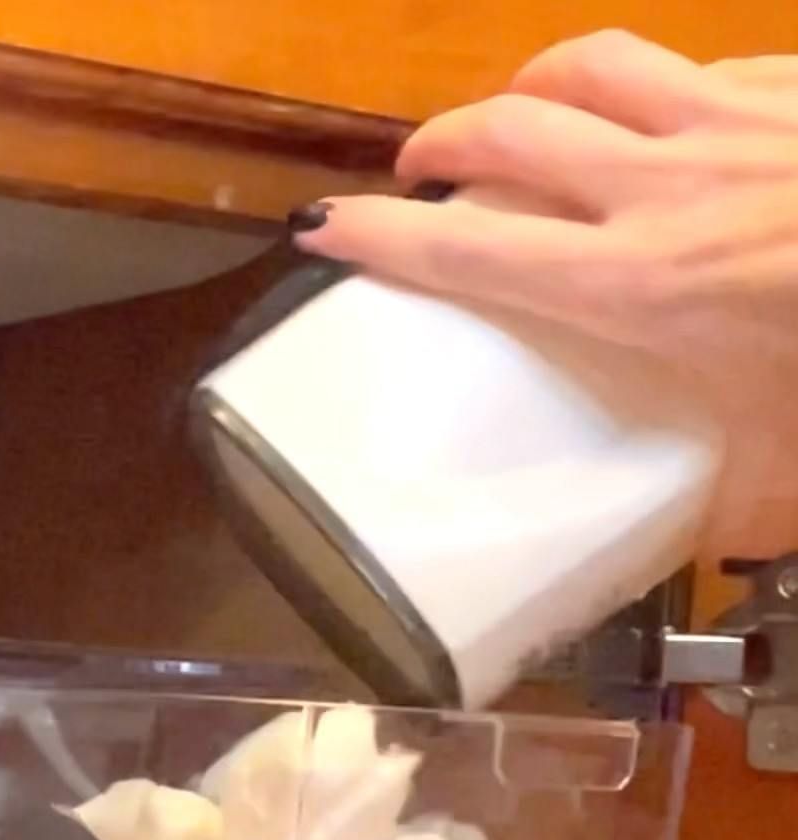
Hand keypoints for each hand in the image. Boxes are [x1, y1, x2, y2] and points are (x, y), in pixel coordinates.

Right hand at [289, 33, 797, 560]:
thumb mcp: (781, 481)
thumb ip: (721, 510)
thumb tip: (694, 540)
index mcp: (635, 291)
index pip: (471, 252)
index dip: (381, 241)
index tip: (323, 233)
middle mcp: (662, 188)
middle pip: (510, 131)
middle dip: (442, 144)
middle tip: (417, 175)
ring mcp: (728, 122)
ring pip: (590, 65)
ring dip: (531, 84)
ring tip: (515, 114)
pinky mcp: (789, 88)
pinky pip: (691, 68)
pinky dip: (649, 87)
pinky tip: (661, 117)